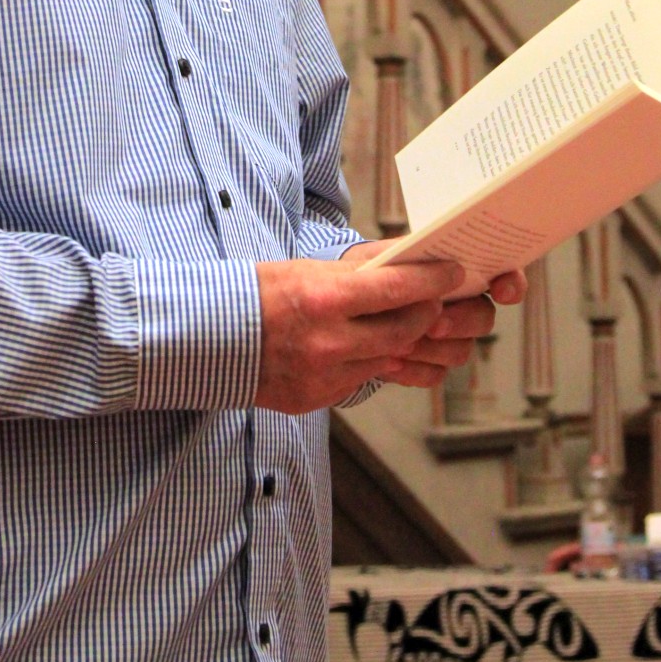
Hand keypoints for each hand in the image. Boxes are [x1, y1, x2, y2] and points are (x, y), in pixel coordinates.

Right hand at [254, 247, 527, 414]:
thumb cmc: (255, 293)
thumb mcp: (304, 269)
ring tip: (415, 324)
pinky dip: (375, 362)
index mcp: (323, 298)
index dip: (434, 281)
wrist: (207, 338)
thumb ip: (354, 273)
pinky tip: (374, 347)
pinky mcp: (319, 397)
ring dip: (409, 342)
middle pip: (406, 330)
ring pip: (390, 360)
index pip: (398, 289)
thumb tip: (401, 264)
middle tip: (437, 300)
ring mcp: (325, 375)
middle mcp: (329, 341)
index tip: (453, 273)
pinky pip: (363, 380)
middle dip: (429, 313)